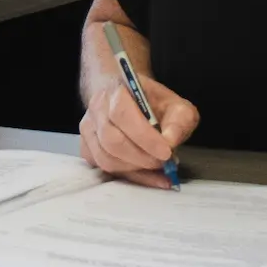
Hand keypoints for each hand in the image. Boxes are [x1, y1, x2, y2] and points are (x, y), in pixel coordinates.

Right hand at [79, 77, 197, 187]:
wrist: (129, 99)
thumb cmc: (153, 103)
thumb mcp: (177, 106)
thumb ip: (179, 122)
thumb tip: (170, 143)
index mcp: (117, 90)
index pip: (123, 115)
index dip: (144, 137)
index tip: (166, 152)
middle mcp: (97, 108)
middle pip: (111, 140)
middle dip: (141, 158)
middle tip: (163, 163)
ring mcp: (88, 128)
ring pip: (105, 158)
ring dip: (134, 169)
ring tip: (156, 168)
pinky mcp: (86, 146)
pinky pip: (102, 167)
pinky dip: (126, 175)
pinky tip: (144, 174)